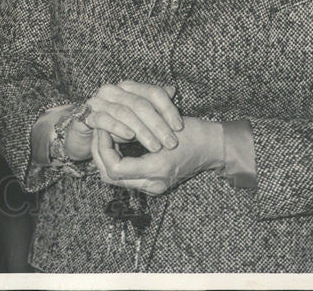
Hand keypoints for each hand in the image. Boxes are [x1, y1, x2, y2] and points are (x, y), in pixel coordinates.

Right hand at [64, 80, 182, 160]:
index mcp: (129, 87)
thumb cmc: (117, 125)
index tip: (180, 127)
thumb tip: (172, 89)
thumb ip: (154, 104)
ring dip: (142, 130)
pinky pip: (104, 119)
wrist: (85, 133)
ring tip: (155, 146)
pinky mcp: (87, 115)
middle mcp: (113, 90)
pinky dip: (118, 128)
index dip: (168, 109)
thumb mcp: (139, 116)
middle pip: (140, 103)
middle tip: (171, 142)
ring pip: (124, 112)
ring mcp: (99, 101)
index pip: (153, 92)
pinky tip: (130, 137)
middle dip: (158, 124)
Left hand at [91, 116, 223, 195]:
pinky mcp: (154, 184)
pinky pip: (126, 176)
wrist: (214, 147)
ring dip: (105, 158)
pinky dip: (116, 161)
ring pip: (114, 179)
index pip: (114, 168)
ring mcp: (154, 187)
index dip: (102, 147)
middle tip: (98, 132)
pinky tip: (117, 144)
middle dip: (99, 154)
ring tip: (105, 136)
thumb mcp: (163, 126)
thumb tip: (108, 126)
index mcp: (156, 170)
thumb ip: (136, 130)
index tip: (103, 128)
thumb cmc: (192, 132)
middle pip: (109, 178)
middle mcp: (153, 184)